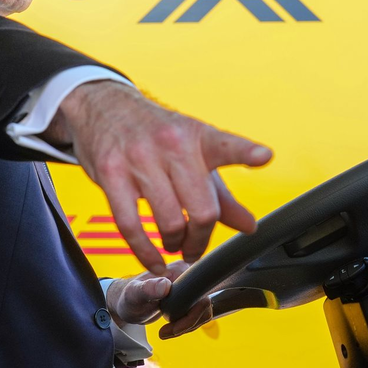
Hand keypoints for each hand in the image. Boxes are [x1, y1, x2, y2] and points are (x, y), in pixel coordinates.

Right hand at [49, 81, 271, 273]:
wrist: (103, 107)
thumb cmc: (156, 135)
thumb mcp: (193, 156)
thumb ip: (222, 195)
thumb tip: (250, 227)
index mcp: (197, 136)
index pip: (225, 145)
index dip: (246, 151)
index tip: (264, 156)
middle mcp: (171, 144)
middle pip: (201, 208)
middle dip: (201, 239)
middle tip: (196, 248)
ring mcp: (139, 158)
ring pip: (168, 221)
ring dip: (174, 244)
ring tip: (173, 244)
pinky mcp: (110, 173)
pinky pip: (130, 225)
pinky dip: (144, 252)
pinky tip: (153, 260)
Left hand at [105, 261, 212, 338]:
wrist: (127, 304)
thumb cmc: (128, 297)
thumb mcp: (134, 294)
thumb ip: (148, 288)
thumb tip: (166, 285)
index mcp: (179, 269)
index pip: (200, 292)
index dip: (191, 312)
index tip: (174, 324)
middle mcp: (188, 275)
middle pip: (204, 303)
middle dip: (189, 322)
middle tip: (169, 331)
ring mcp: (190, 287)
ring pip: (203, 311)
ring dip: (188, 326)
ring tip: (166, 331)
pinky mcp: (189, 297)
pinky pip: (198, 314)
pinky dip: (187, 326)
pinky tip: (171, 329)